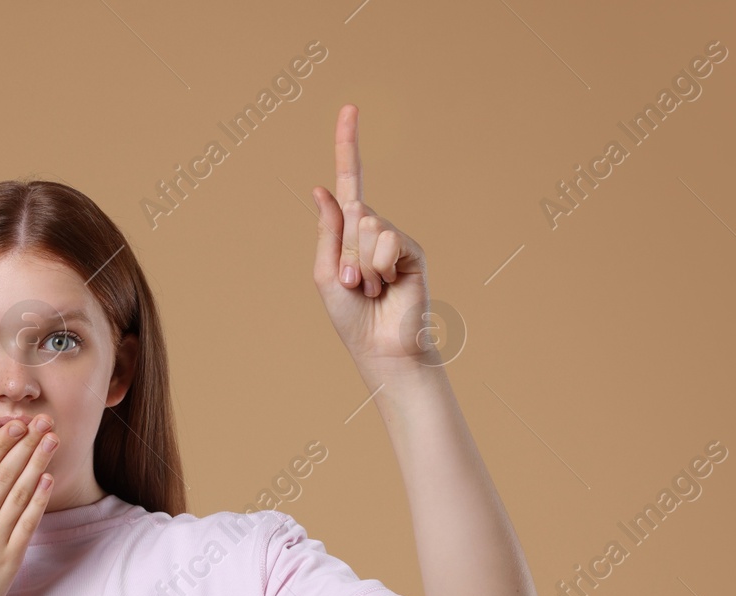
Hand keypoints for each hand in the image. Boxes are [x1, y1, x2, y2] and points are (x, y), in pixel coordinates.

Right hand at [0, 416, 59, 595]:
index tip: (14, 425)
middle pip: (3, 476)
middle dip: (25, 445)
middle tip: (42, 420)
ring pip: (19, 495)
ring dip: (37, 465)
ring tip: (52, 440)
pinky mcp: (9, 562)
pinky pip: (28, 525)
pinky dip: (39, 500)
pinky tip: (48, 480)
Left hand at [311, 103, 434, 371]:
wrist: (380, 347)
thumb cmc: (350, 318)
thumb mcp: (324, 273)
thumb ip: (327, 231)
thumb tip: (322, 188)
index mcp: (349, 233)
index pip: (349, 181)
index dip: (348, 145)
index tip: (349, 108)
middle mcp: (373, 231)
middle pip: (352, 214)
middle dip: (344, 253)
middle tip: (353, 285)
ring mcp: (394, 240)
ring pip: (369, 226)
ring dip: (360, 264)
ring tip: (370, 289)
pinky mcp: (412, 251)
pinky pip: (388, 240)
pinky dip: (380, 266)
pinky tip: (387, 287)